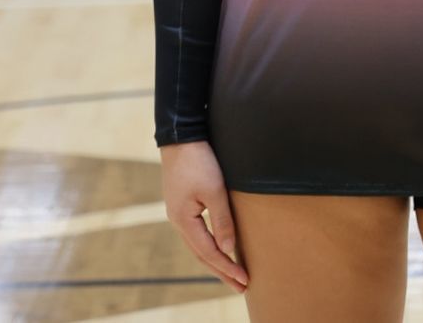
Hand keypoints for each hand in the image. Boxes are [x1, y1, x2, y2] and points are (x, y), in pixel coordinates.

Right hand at [160, 139, 249, 292]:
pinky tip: (218, 247)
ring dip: (215, 260)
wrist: (181, 135)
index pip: (208, 253)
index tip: (244, 281)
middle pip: (201, 254)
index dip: (226, 268)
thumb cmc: (199, 160)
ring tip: (232, 273)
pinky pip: (197, 233)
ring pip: (198, 245)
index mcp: (184, 220)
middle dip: (221, 271)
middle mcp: (178, 221)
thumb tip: (228, 250)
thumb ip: (222, 220)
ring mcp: (178, 212)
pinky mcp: (182, 203)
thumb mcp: (215, 190)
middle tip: (241, 286)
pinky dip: (209, 245)